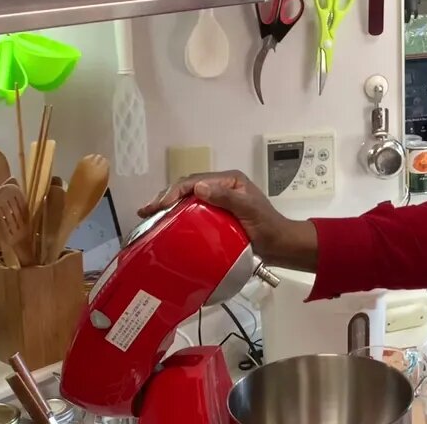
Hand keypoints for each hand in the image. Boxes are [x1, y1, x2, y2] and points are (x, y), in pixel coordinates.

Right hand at [138, 170, 317, 269]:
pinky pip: (193, 212)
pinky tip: (165, 225)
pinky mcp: (215, 216)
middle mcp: (221, 187)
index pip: (196, 180)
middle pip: (187, 187)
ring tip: (149, 215)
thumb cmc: (267, 227)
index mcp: (229, 180)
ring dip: (168, 206)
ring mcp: (218, 201)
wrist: (280, 246)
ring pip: (187, 199)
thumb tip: (198, 188)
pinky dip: (177, 216)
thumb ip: (226, 198)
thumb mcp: (248, 209)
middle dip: (165, 197)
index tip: (160, 205)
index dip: (175, 191)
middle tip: (146, 211)